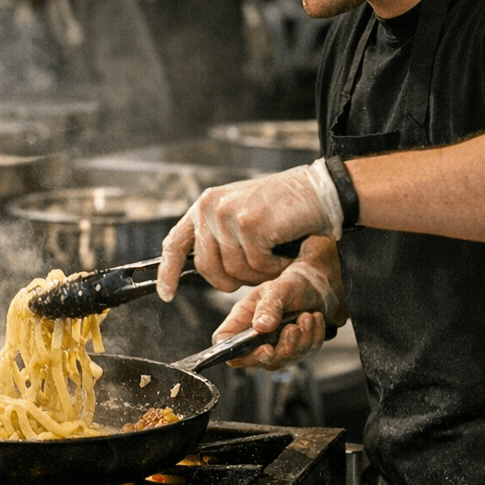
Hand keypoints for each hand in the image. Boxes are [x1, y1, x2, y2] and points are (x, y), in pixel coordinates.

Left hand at [157, 160, 343, 299]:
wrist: (318, 190)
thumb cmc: (284, 207)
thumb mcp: (241, 216)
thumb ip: (219, 237)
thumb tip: (206, 270)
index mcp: (205, 205)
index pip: (175, 243)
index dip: (168, 272)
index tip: (166, 294)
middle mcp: (210, 207)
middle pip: (207, 268)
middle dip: (233, 280)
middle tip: (260, 269)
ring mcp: (227, 215)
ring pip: (234, 271)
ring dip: (259, 273)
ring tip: (276, 254)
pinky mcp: (248, 224)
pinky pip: (256, 266)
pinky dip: (275, 267)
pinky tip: (285, 251)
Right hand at [217, 238, 346, 370]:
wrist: (315, 288)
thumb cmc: (290, 286)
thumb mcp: (278, 289)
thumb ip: (268, 307)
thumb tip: (260, 327)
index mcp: (241, 320)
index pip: (225, 342)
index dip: (234, 352)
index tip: (263, 347)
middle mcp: (253, 338)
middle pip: (255, 360)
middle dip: (279, 350)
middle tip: (292, 329)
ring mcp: (273, 348)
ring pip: (282, 360)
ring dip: (300, 339)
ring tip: (306, 316)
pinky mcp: (293, 353)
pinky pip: (303, 354)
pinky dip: (313, 337)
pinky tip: (314, 319)